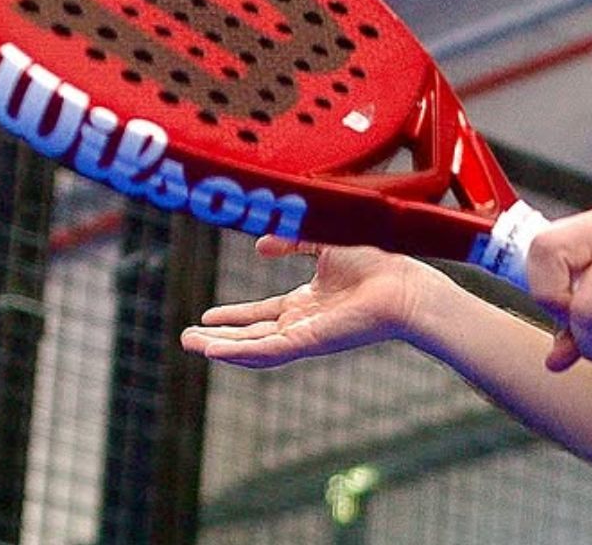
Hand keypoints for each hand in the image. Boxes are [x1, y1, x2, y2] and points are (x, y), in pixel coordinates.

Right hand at [180, 239, 432, 366]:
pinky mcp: (308, 343)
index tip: (208, 315)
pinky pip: (267, 351)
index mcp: (310, 303)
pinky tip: (214, 351)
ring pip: (253, 348)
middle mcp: (305, 322)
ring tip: (190, 344)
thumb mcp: (324, 240)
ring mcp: (305, 335)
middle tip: (188, 338)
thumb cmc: (379, 262)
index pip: (264, 315)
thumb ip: (293, 239)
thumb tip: (260, 245)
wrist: (404, 284)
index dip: (234, 316)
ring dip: (220, 347)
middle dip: (218, 337)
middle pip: (252, 335)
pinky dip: (239, 352)